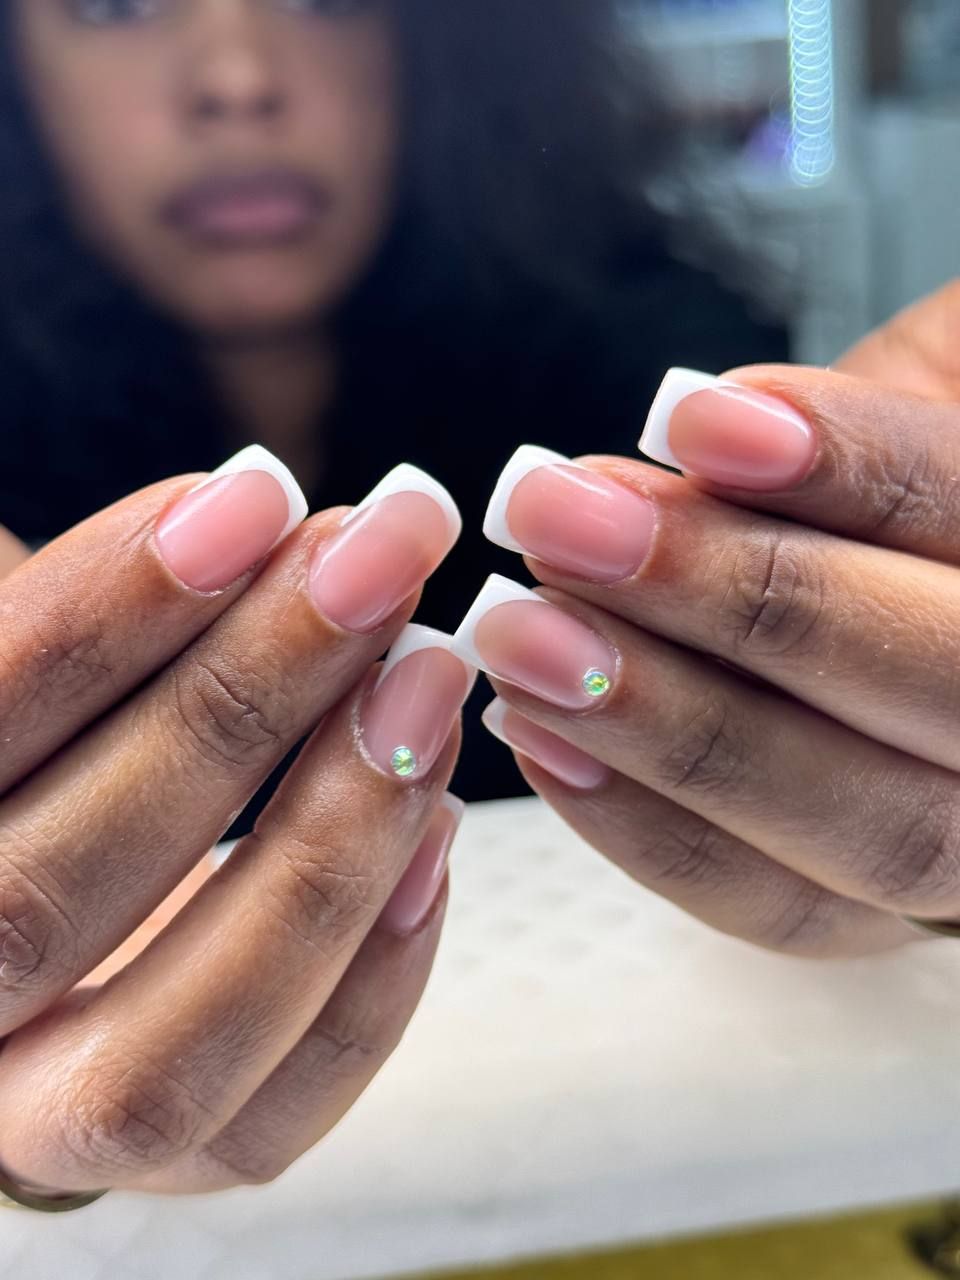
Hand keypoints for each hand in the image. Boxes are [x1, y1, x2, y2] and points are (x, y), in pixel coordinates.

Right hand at [0, 453, 469, 1195]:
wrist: (87, 871)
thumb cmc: (76, 738)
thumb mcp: (51, 668)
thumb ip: (96, 622)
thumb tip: (235, 510)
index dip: (110, 610)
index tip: (258, 496)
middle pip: (58, 889)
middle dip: (240, 703)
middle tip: (378, 561)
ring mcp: (54, 1115)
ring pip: (176, 1038)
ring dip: (328, 839)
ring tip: (429, 679)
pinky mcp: (191, 1156)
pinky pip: (282, 1112)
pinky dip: (378, 968)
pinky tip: (438, 819)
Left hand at [460, 279, 959, 958]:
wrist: (916, 595)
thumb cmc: (915, 482)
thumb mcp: (931, 398)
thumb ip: (860, 432)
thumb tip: (698, 438)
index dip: (852, 469)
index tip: (686, 419)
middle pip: (939, 686)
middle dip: (736, 599)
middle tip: (565, 523)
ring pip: (866, 822)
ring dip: (669, 725)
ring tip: (521, 632)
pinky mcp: (879, 910)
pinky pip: (782, 906)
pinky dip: (649, 827)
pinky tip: (540, 733)